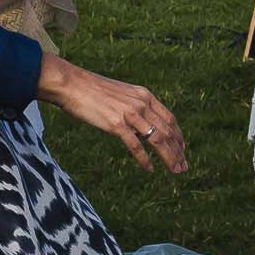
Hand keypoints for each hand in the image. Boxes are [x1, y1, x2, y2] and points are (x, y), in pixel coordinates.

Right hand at [35, 54, 186, 172]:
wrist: (70, 83)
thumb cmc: (91, 89)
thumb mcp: (121, 94)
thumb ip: (134, 105)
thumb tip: (140, 121)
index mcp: (145, 96)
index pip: (169, 118)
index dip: (178, 135)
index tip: (182, 149)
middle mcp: (142, 104)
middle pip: (167, 131)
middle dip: (178, 151)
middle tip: (183, 167)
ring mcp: (130, 114)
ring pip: (157, 139)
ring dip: (169, 157)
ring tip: (175, 170)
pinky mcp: (116, 124)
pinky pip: (135, 145)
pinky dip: (144, 159)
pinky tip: (149, 169)